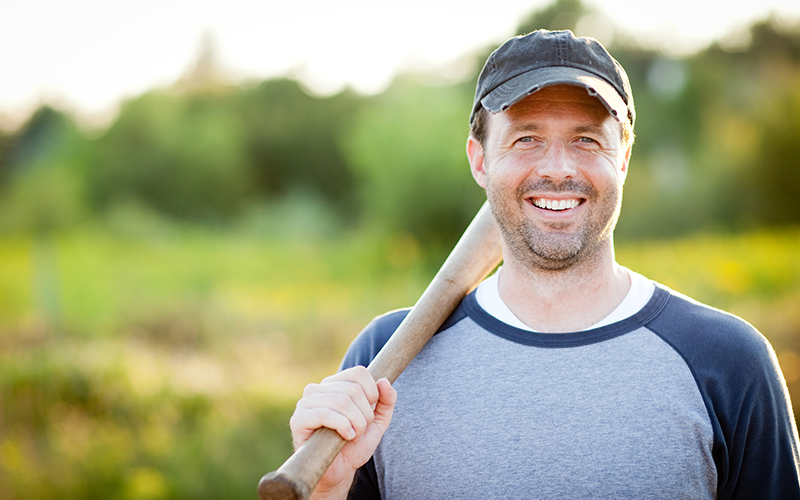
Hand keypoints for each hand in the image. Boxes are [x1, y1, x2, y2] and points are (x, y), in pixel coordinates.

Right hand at [290, 365, 396, 498]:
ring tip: (354, 436)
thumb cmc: (354, 446)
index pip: (359, 373)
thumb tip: (384, 381)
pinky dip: (342, 426)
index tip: (370, 413)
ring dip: (356, 423)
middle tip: (361, 431)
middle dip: (365, 415)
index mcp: (335, 384)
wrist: (338, 473)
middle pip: (353, 389)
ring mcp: (306, 403)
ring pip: (341, 401)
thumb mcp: (377, 422)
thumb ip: (386, 401)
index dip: (372, 393)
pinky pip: (324, 414)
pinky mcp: (299, 419)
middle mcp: (318, 389)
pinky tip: (346, 437)